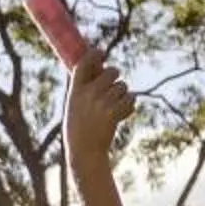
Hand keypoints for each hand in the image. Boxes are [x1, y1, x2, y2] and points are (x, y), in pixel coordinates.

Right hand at [63, 43, 135, 168]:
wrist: (84, 152)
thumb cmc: (79, 130)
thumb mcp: (74, 107)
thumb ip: (84, 90)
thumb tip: (100, 71)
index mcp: (75, 91)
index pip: (84, 64)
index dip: (94, 54)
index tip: (101, 52)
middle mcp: (88, 94)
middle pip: (111, 72)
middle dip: (115, 77)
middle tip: (112, 88)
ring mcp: (101, 103)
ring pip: (123, 87)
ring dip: (122, 95)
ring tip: (113, 109)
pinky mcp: (113, 113)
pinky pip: (130, 99)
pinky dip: (129, 106)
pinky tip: (120, 116)